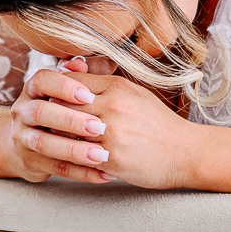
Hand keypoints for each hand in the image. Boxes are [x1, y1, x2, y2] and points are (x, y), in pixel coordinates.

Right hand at [0, 65, 111, 184]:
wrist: (25, 144)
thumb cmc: (57, 111)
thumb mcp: (64, 92)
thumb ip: (77, 77)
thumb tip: (82, 62)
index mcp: (32, 89)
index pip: (42, 80)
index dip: (63, 86)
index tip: (88, 95)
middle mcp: (23, 111)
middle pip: (41, 112)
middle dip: (70, 119)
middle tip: (99, 127)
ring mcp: (22, 137)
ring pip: (45, 143)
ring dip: (75, 150)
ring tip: (102, 155)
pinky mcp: (30, 161)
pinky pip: (55, 168)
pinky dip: (81, 172)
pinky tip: (103, 174)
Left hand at [64, 71, 193, 189]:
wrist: (185, 152)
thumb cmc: (157, 122)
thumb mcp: (133, 94)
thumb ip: (102, 85)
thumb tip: (70, 72)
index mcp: (117, 87)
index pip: (70, 83)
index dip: (56, 93)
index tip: (53, 102)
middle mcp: (112, 107)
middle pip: (63, 106)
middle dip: (52, 115)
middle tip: (45, 122)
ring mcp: (112, 134)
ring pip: (66, 132)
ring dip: (58, 137)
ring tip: (55, 140)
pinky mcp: (112, 159)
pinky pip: (79, 157)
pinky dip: (71, 157)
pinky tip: (70, 158)